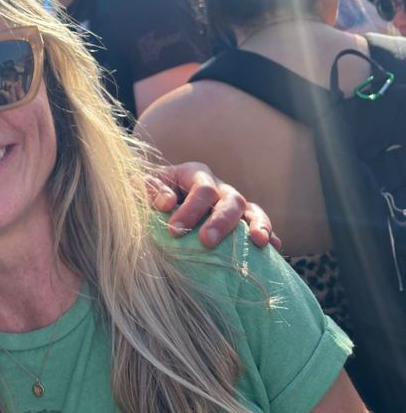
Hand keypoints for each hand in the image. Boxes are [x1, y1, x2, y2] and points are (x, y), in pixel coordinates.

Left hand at [146, 162, 280, 249]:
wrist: (160, 199)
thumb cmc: (153, 193)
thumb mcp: (146, 186)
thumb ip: (152, 189)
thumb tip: (167, 202)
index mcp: (195, 174)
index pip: (201, 190)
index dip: (190, 210)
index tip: (174, 231)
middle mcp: (218, 187)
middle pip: (231, 199)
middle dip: (221, 221)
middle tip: (207, 242)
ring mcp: (232, 203)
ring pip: (251, 210)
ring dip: (258, 225)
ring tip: (260, 242)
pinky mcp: (241, 220)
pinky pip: (260, 224)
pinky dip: (269, 234)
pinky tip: (274, 247)